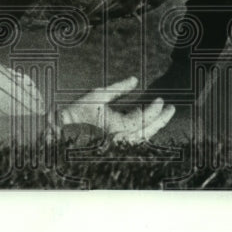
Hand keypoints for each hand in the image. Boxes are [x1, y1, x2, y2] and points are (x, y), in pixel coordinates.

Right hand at [57, 76, 175, 142]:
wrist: (59, 135)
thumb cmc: (76, 114)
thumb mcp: (97, 95)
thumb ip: (118, 88)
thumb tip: (135, 79)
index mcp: (117, 128)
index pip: (143, 118)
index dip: (154, 109)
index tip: (160, 99)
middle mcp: (120, 141)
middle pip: (148, 132)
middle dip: (161, 120)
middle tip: (171, 109)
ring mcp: (118, 148)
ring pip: (143, 140)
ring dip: (154, 129)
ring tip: (164, 117)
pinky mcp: (115, 151)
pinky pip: (135, 145)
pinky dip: (144, 136)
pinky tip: (149, 128)